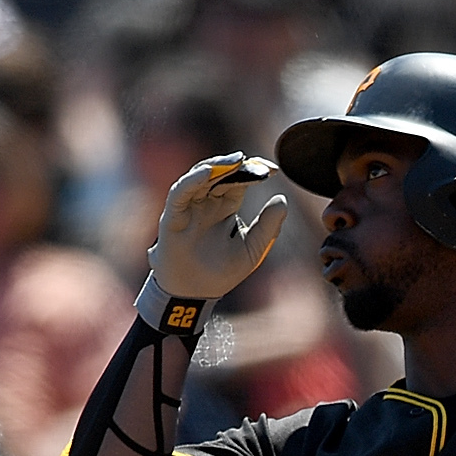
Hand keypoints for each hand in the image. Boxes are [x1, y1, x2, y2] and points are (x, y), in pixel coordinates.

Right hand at [149, 154, 289, 312]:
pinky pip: (180, 192)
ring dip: (218, 166)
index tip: (273, 169)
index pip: (240, 181)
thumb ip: (267, 227)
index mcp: (226, 207)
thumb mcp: (252, 250)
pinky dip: (192, 180)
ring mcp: (189, 207)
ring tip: (237, 161)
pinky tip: (208, 173)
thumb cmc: (221, 273)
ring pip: (201, 177)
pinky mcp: (173, 215)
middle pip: (221, 174)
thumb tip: (283, 199)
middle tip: (259, 164)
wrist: (195, 295)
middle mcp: (207, 202)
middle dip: (239, 166)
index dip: (254, 172)